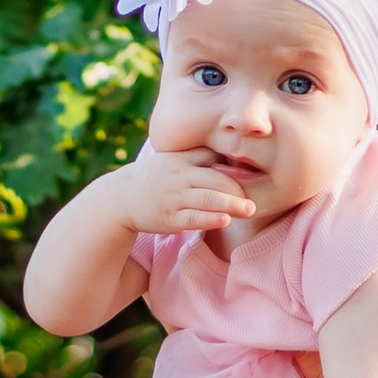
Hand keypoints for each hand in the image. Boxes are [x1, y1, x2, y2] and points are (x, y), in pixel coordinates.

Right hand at [103, 146, 262, 237]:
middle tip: (256, 198)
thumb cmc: (155, 178)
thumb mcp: (173, 159)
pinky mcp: (169, 217)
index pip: (212, 158)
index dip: (234, 167)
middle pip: (215, 179)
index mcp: (182, 159)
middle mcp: (179, 176)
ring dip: (230, 204)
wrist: (121, 197)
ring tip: (249, 209)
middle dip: (238, 189)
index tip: (254, 175)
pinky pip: (192, 218)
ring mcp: (173, 197)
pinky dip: (209, 219)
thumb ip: (199, 157)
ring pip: (206, 199)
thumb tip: (231, 157)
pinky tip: (224, 220)